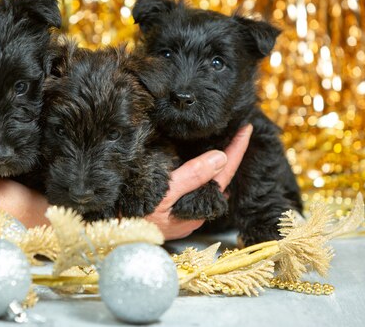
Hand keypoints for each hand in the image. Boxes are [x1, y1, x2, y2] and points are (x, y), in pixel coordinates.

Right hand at [145, 124, 252, 239]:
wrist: (118, 236)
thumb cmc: (136, 217)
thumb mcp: (164, 194)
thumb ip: (191, 176)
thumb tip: (220, 157)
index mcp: (200, 206)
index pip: (224, 174)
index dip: (236, 150)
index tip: (246, 128)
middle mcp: (199, 210)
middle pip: (221, 178)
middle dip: (232, 154)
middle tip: (239, 130)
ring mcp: (189, 212)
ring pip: (210, 183)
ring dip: (219, 162)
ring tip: (227, 140)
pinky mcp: (178, 211)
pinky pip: (197, 186)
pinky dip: (204, 170)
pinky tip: (203, 161)